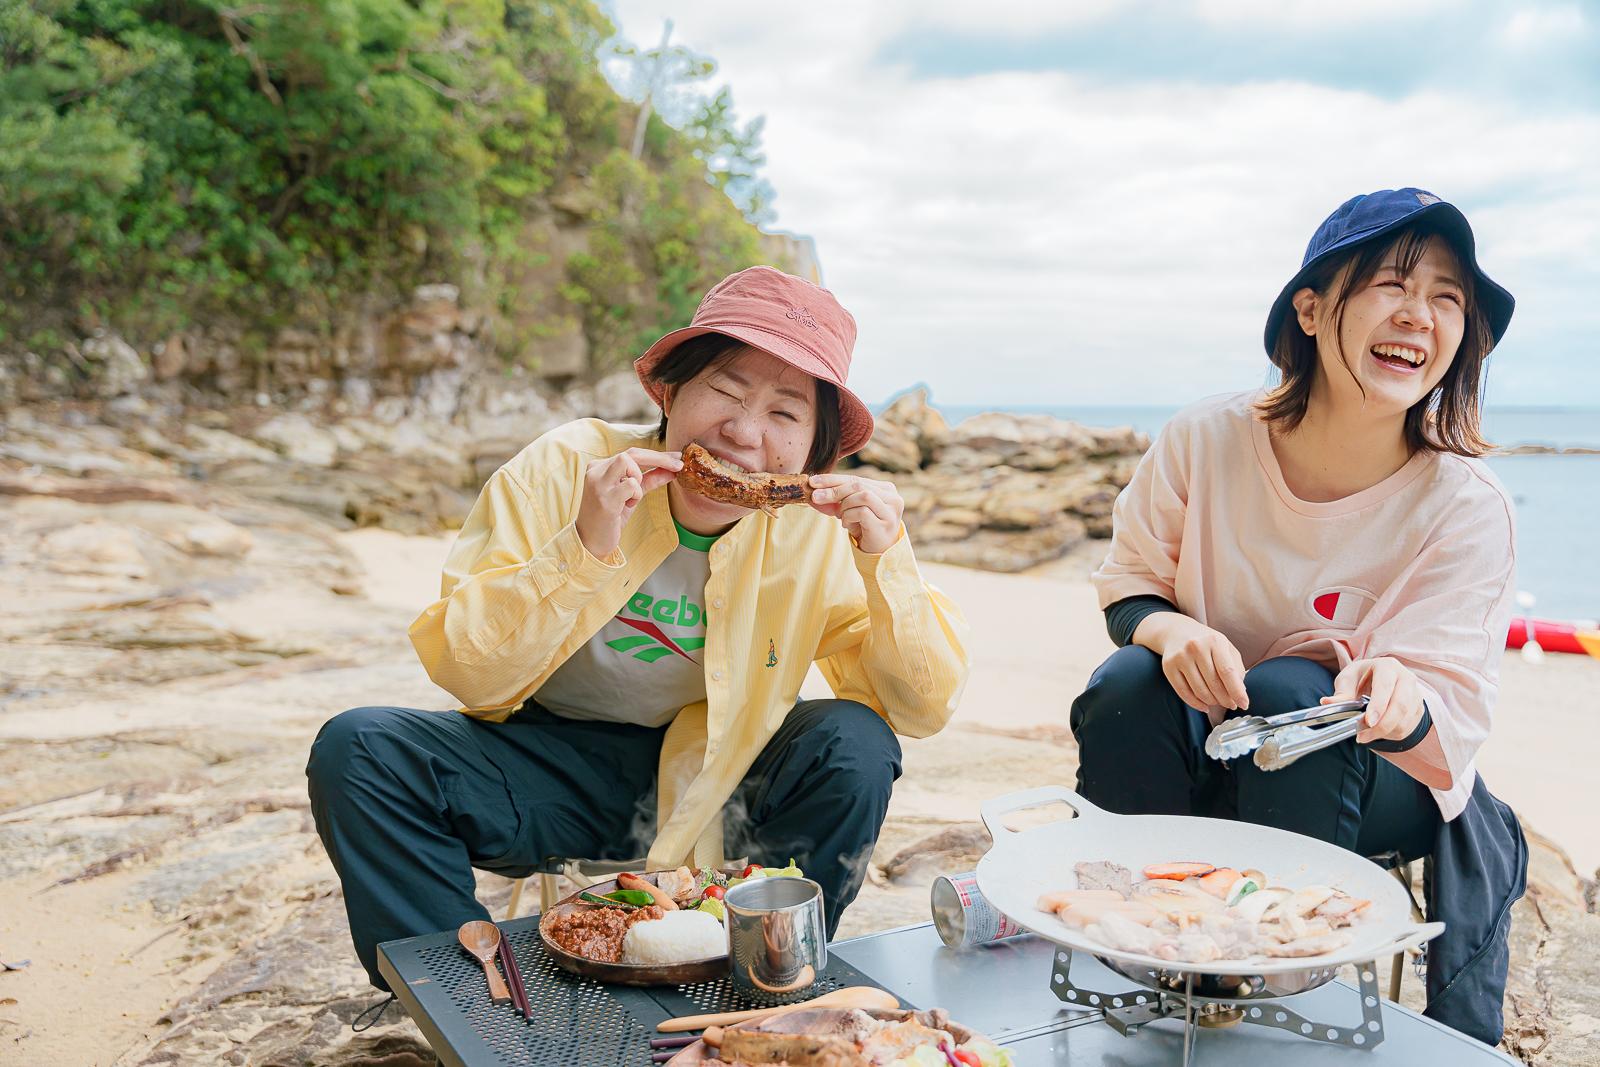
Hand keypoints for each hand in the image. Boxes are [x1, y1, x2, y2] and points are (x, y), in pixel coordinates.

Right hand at [575, 448, 680, 557]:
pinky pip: (630, 485)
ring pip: (627, 461)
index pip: (632, 453)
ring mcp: (598, 483)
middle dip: (660, 458)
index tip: (677, 458)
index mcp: (600, 466)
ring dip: (638, 477)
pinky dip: (635, 494)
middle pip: (632, 453)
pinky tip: (627, 506)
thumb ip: (649, 479)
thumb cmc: (610, 517)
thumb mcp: (631, 495)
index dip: (657, 454)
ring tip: (633, 496)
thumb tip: (672, 470)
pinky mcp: (604, 498)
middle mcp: (596, 470)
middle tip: (678, 466)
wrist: (590, 542)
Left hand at [808, 473, 904, 553]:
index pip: (855, 478)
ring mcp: (891, 511)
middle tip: (816, 497)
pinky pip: (862, 512)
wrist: (878, 554)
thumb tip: (814, 491)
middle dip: (834, 490)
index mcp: (885, 489)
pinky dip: (849, 517)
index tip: (813, 481)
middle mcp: (892, 497)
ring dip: (845, 506)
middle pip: (858, 485)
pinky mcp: (886, 523)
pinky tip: (847, 525)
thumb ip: (837, 498)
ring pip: (862, 496)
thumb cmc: (865, 529)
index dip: (833, 479)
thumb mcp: (851, 509)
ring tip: (842, 518)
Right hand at [1133, 613, 1249, 714]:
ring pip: (1199, 690)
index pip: (1227, 671)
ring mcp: (1180, 657)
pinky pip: (1183, 692)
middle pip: (1214, 683)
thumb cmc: (1206, 642)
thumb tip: (1240, 691)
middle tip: (1231, 704)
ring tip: (1217, 702)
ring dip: (1211, 702)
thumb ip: (1236, 667)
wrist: (1176, 631)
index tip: (1244, 704)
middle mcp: (1196, 647)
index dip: (1236, 691)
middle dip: (1225, 699)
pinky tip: (1204, 706)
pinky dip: (1196, 703)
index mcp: (1214, 641)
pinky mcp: (1168, 667)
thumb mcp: (1225, 647)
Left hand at [1323, 657, 1425, 743]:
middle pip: (1400, 705)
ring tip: (1365, 734)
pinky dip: (1390, 734)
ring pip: (1404, 720)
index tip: (1369, 721)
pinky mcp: (1417, 709)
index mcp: (1387, 666)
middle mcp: (1406, 678)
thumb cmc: (1362, 678)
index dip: (1378, 705)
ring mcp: (1415, 694)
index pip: (1385, 686)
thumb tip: (1327, 702)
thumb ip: (1341, 693)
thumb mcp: (1348, 680)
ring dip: (1383, 732)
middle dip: (1382, 724)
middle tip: (1363, 735)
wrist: (1379, 679)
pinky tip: (1377, 731)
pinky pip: (1406, 727)